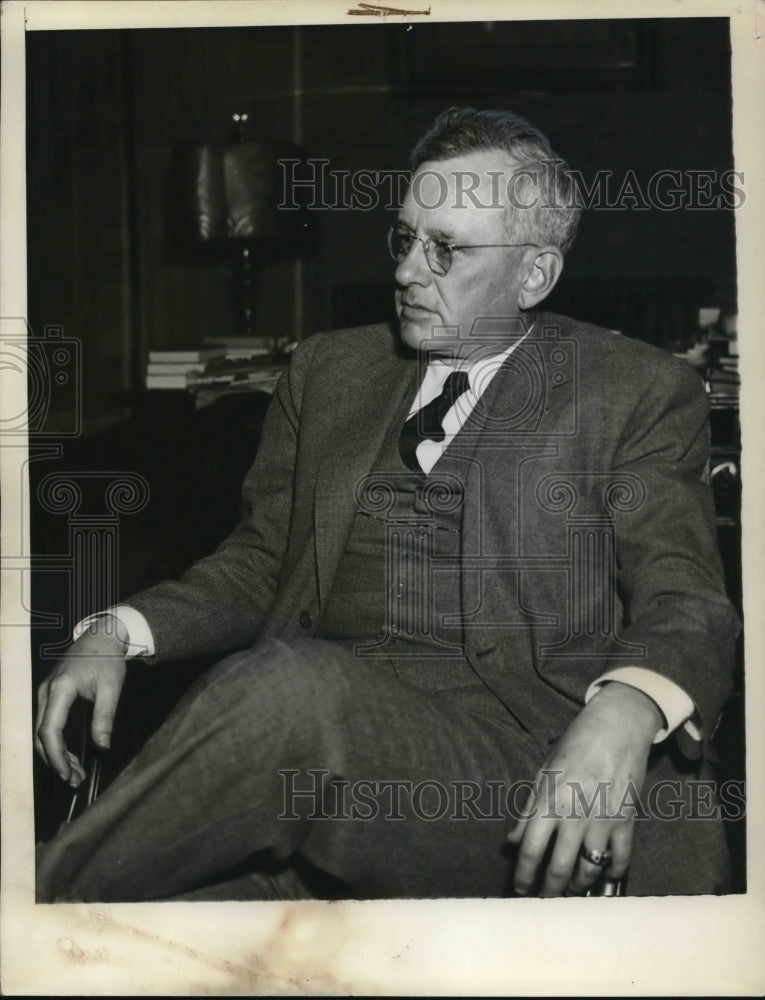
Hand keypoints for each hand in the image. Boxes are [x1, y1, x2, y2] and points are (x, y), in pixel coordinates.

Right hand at [35, 617, 127, 787]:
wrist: (101, 637)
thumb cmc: (107, 659)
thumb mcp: (112, 687)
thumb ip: (105, 717)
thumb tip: (102, 747)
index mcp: (60, 688)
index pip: (50, 729)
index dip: (57, 756)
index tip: (69, 774)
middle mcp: (46, 692)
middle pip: (41, 735)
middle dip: (56, 761)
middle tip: (75, 781)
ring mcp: (45, 693)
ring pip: (42, 732)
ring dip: (55, 755)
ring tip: (75, 773)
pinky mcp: (49, 696)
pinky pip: (46, 724)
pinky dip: (55, 743)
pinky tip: (69, 756)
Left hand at [507, 682, 661, 896]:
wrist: (617, 727)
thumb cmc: (575, 746)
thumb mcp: (544, 772)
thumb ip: (529, 810)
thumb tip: (512, 842)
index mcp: (550, 801)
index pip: (530, 849)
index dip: (523, 875)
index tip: (520, 888)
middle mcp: (575, 815)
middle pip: (559, 868)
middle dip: (549, 891)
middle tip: (545, 900)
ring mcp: (603, 820)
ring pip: (589, 869)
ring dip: (579, 885)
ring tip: (571, 890)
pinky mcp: (627, 821)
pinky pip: (620, 859)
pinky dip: (612, 873)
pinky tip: (604, 876)